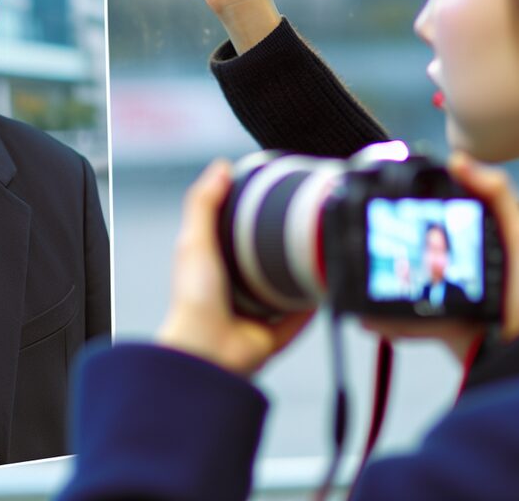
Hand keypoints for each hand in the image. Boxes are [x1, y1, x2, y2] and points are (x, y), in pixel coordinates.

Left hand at [157, 160, 312, 375]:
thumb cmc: (193, 299)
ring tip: (319, 251)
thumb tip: (221, 166)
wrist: (206, 351)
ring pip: (285, 288)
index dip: (253, 215)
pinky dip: (313, 303)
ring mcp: (254, 313)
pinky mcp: (274, 336)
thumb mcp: (194, 240)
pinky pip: (300, 318)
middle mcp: (234, 288)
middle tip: (305, 225)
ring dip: (300, 273)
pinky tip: (325, 285)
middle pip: (265, 260)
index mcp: (215, 265)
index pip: (237, 234)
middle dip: (283, 246)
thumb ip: (204, 203)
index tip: (275, 197)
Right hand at [362, 153, 518, 360]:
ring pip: (396, 283)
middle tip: (370, 238)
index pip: (431, 215)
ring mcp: (436, 297)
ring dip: (379, 281)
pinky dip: (383, 319)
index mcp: (467, 240)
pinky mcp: (429, 326)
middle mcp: (449, 266)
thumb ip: (497, 193)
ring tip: (361, 274)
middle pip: (407, 250)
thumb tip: (456, 160)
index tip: (387, 195)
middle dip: (387, 245)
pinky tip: (369, 316)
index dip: (410, 204)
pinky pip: (398, 319)